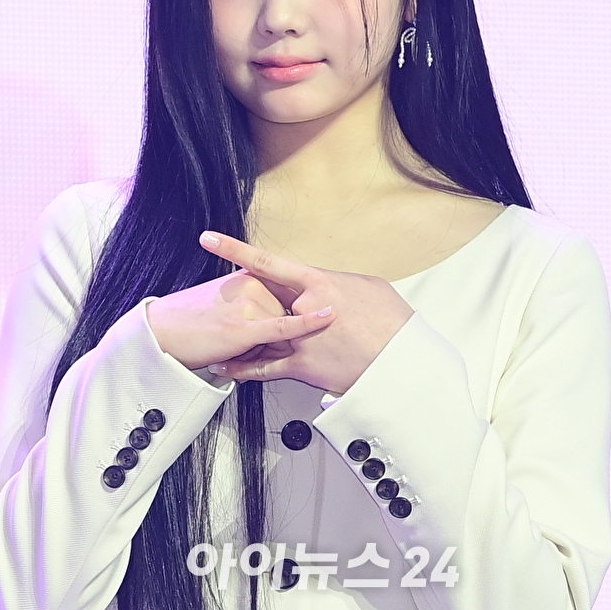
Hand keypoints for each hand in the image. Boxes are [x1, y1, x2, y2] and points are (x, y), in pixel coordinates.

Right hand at [146, 266, 334, 370]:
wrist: (163, 333)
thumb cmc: (190, 323)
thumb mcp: (226, 303)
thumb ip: (253, 304)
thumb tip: (272, 316)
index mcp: (248, 277)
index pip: (285, 293)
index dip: (296, 311)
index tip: (309, 317)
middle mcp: (252, 285)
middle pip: (289, 311)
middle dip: (283, 336)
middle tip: (253, 348)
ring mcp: (251, 304)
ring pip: (286, 326)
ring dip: (278, 348)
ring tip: (242, 353)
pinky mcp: (246, 326)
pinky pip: (284, 326)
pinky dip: (308, 323)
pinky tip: (327, 319)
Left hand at [198, 232, 413, 394]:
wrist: (400, 362)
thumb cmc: (391, 323)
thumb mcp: (368, 287)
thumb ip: (338, 283)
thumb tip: (327, 285)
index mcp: (318, 284)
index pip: (267, 262)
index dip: (235, 250)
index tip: (210, 240)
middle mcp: (304, 310)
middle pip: (263, 300)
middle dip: (255, 303)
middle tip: (235, 298)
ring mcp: (300, 339)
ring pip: (261, 334)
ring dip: (243, 335)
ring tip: (221, 335)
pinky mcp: (301, 367)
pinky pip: (264, 368)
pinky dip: (243, 369)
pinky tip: (226, 366)